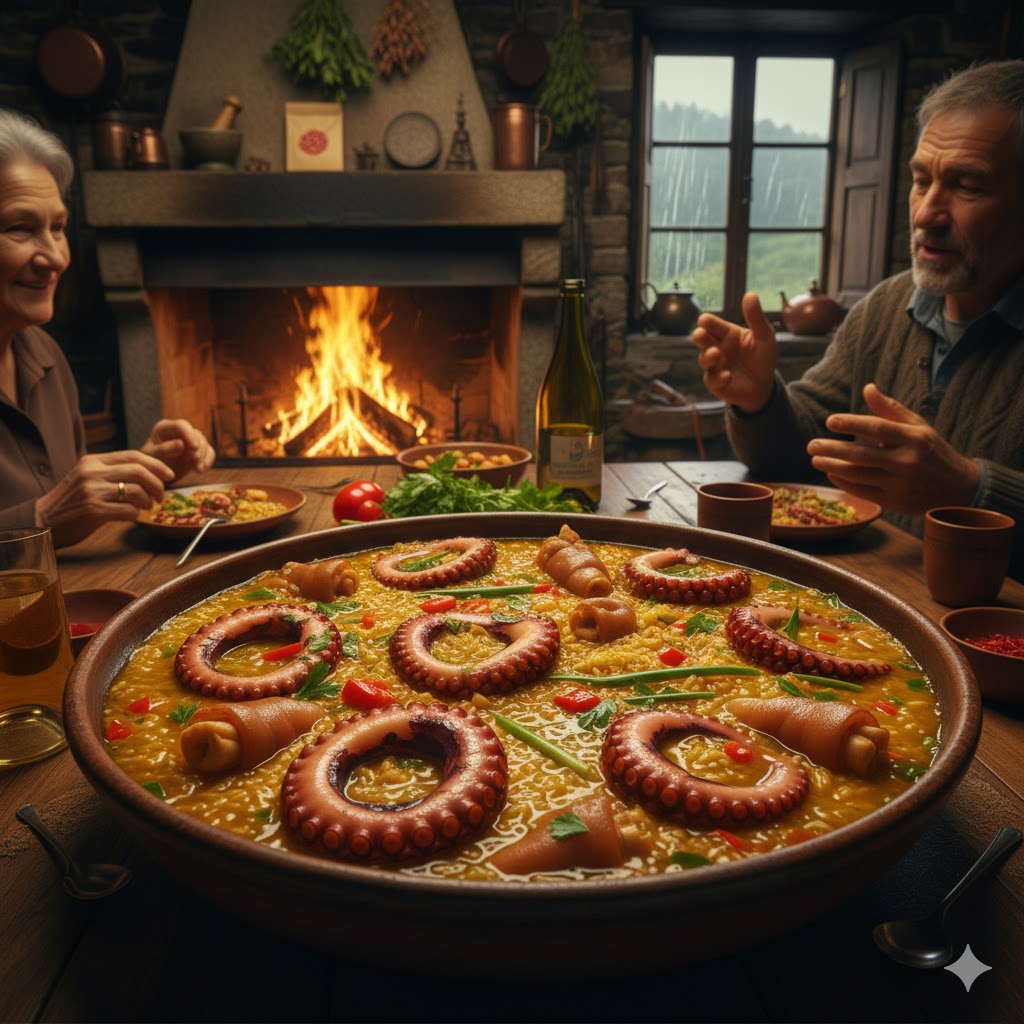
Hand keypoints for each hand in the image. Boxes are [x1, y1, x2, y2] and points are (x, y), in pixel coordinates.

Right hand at [35, 450, 177, 546]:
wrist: (43, 520)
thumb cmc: (72, 502)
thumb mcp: (88, 478)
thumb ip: (112, 472)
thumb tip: (148, 472)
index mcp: (92, 461)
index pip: (133, 456)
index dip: (156, 464)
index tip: (170, 474)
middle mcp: (92, 473)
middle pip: (139, 471)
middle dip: (157, 484)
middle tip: (161, 496)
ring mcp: (92, 491)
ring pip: (136, 491)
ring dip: (148, 501)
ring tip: (147, 507)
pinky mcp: (93, 510)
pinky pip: (128, 510)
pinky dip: (136, 514)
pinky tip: (132, 515)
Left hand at [141, 419, 215, 481]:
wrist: (154, 472)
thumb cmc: (150, 461)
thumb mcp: (153, 455)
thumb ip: (165, 449)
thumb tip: (182, 444)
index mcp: (166, 427)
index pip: (181, 426)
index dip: (189, 435)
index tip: (195, 447)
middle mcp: (180, 431)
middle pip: (195, 434)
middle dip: (198, 448)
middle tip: (196, 461)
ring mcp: (191, 440)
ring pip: (204, 444)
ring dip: (203, 456)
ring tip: (198, 470)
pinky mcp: (198, 451)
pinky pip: (208, 453)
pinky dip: (207, 461)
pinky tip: (201, 470)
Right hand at [691, 292, 777, 413]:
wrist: (764, 385)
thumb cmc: (763, 357)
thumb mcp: (764, 335)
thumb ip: (755, 317)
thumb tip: (750, 294)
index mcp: (726, 334)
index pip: (712, 324)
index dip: (706, 322)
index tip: (704, 320)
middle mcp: (717, 348)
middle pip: (702, 340)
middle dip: (699, 336)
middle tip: (699, 334)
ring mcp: (715, 366)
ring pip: (704, 360)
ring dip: (708, 357)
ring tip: (716, 354)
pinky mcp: (716, 383)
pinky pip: (712, 380)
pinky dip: (719, 377)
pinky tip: (728, 375)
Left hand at [806, 383, 981, 512]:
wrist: (959, 488)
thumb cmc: (933, 452)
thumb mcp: (918, 426)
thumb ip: (890, 409)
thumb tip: (867, 387)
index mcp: (914, 439)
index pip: (876, 428)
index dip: (851, 424)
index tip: (830, 421)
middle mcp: (906, 462)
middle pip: (860, 455)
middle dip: (831, 449)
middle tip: (811, 445)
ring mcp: (899, 484)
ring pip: (857, 475)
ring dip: (831, 467)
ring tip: (815, 459)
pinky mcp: (894, 501)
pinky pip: (861, 490)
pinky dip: (843, 482)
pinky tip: (831, 473)